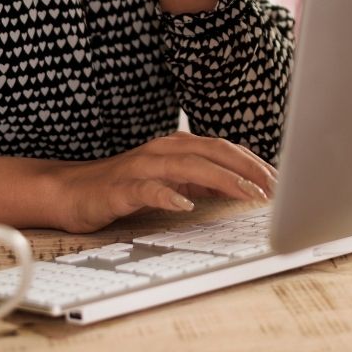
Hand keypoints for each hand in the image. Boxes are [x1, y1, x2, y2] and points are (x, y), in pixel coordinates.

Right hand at [47, 131, 276, 232]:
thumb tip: (240, 184)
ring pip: (189, 167)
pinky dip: (169, 195)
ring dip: (222, 180)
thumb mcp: (171, 180)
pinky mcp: (121, 188)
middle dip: (248, 169)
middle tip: (274, 188)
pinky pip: (148, 190)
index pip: (224, 149)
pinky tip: (185, 205)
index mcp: (178, 146)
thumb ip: (202, 178)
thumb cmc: (124, 186)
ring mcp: (142, 167)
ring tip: (247, 194)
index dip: (254, 163)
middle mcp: (164, 150)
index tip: (280, 180)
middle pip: (214, 152)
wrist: (71, 191)